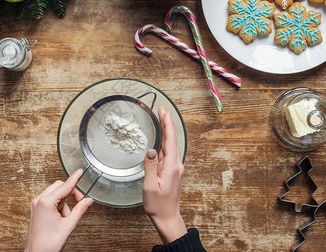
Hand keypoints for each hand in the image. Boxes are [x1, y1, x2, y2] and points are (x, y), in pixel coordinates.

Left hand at [25, 170, 93, 251]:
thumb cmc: (48, 243)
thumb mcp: (69, 225)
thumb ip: (80, 210)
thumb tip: (88, 200)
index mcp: (46, 202)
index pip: (65, 186)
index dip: (75, 178)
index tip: (80, 172)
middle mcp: (39, 201)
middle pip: (59, 187)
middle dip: (70, 194)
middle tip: (79, 203)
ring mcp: (36, 205)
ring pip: (55, 194)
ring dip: (64, 203)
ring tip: (64, 219)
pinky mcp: (35, 209)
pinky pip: (50, 200)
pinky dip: (57, 206)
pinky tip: (59, 219)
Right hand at [143, 105, 186, 243]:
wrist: (167, 217)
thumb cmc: (157, 205)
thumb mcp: (149, 186)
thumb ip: (150, 167)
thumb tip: (151, 150)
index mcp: (171, 166)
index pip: (170, 140)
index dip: (167, 123)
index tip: (163, 111)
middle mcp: (176, 164)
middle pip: (172, 139)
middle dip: (167, 122)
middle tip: (161, 108)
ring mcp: (176, 167)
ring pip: (171, 144)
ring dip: (166, 130)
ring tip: (161, 117)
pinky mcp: (173, 170)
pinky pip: (169, 151)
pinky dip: (165, 140)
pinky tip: (161, 137)